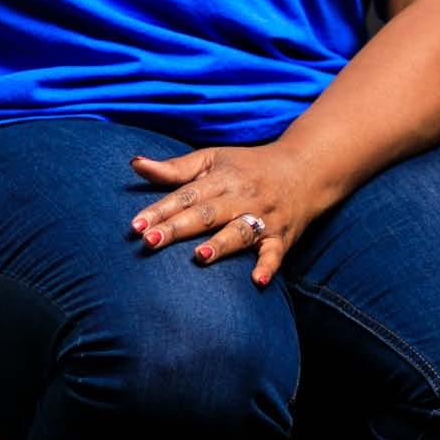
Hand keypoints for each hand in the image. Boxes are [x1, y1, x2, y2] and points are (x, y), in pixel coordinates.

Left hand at [127, 141, 323, 286]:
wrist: (305, 168)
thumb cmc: (249, 166)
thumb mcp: (213, 159)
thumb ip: (175, 168)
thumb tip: (135, 164)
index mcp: (221, 179)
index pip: (185, 195)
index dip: (160, 210)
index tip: (135, 226)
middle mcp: (241, 197)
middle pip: (206, 214)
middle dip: (178, 228)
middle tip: (149, 242)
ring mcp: (263, 218)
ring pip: (239, 231)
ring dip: (222, 244)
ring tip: (200, 256)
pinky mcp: (282, 237)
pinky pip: (275, 253)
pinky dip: (268, 266)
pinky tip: (257, 281)